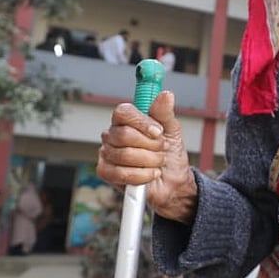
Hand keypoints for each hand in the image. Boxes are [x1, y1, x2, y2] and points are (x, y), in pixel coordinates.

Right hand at [97, 91, 197, 224]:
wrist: (173, 183)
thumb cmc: (170, 155)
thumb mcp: (172, 131)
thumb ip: (165, 113)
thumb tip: (166, 94)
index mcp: (126, 121)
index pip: (123, 112)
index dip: (141, 122)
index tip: (159, 131)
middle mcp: (113, 134)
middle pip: (124, 134)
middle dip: (150, 146)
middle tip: (161, 150)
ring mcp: (107, 153)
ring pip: (125, 155)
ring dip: (149, 162)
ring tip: (157, 163)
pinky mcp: (105, 172)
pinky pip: (121, 173)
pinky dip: (142, 175)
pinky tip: (150, 175)